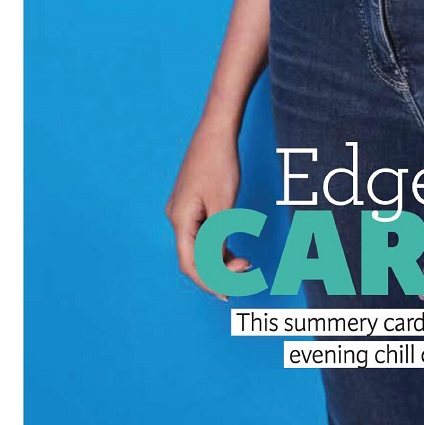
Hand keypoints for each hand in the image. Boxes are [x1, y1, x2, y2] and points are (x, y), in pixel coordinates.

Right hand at [165, 120, 250, 301]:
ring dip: (219, 257)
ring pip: (199, 244)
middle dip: (217, 270)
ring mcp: (183, 209)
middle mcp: (177, 216)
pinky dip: (217, 242)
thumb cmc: (219, 164)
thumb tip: (217, 265)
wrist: (216, 130)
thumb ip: (218, 239)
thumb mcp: (223, 206)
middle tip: (245, 272)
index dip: (208, 282)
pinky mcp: (192, 201)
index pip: (190, 264)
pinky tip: (233, 248)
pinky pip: (202, 231)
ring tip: (244, 261)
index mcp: (180, 220)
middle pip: (193, 256)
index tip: (227, 294)